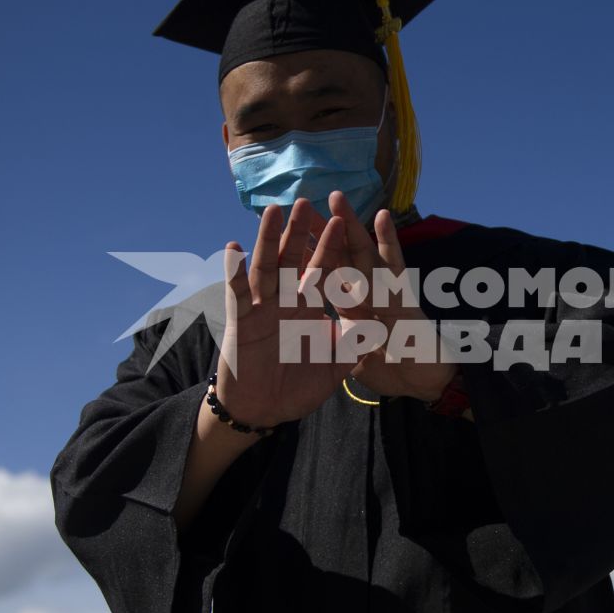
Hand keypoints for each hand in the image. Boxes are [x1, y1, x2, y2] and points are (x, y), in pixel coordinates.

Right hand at [214, 198, 362, 425]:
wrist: (264, 412)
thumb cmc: (297, 387)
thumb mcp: (335, 365)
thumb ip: (354, 343)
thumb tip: (378, 323)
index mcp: (309, 307)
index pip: (324, 270)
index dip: (332, 246)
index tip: (340, 219)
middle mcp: (286, 301)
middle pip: (294, 259)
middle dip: (300, 231)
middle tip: (306, 201)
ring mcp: (262, 308)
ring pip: (267, 267)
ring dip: (269, 239)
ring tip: (273, 212)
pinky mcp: (242, 321)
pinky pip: (238, 294)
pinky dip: (235, 272)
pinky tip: (234, 248)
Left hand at [325, 192, 458, 401]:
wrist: (429, 387)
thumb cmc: (397, 371)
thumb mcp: (357, 357)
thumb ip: (345, 340)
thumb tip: (326, 337)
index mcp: (355, 307)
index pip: (327, 276)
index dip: (310, 254)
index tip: (292, 233)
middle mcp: (369, 295)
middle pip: (341, 256)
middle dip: (324, 231)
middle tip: (304, 203)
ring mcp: (387, 294)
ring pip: (365, 253)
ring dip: (351, 225)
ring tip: (337, 198)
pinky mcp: (404, 300)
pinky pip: (395, 268)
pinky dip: (389, 242)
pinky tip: (381, 217)